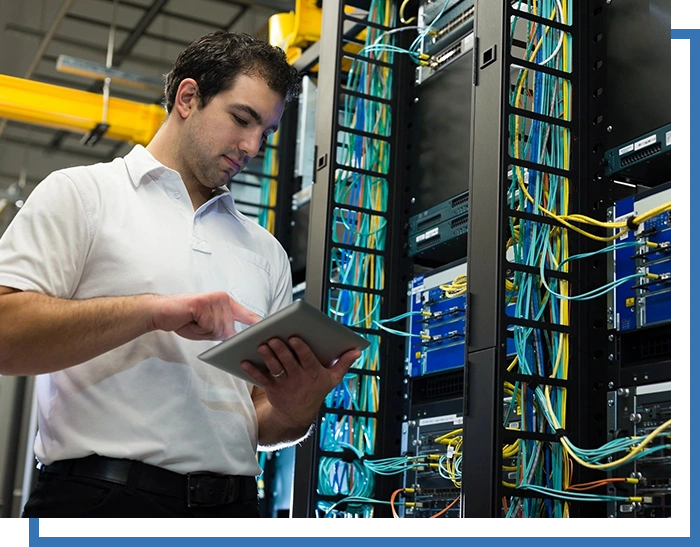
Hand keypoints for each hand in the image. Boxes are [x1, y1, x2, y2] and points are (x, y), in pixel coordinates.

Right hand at [149, 291, 261, 340]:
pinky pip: (208, 325)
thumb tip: (235, 337)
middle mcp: (222, 298)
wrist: (162, 312)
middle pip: (229, 329)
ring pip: (218, 329)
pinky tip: (190, 319)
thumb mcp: (208, 328)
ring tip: (193, 321)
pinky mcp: (204, 303)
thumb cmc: (184, 320)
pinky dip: (198, 328)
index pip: (246, 314)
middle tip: (197, 324)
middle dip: (212, 333)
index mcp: (225, 302)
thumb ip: (223, 331)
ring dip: (204, 330)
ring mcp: (214, 299)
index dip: (257, 322)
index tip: (269, 328)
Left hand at [240, 337, 361, 423]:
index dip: (300, 349)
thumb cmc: (315, 390)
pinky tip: (244, 361)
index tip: (295, 337)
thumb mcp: (332, 379)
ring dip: (267, 357)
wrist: (297, 415)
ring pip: (274, 368)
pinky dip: (252, 370)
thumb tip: (357, 350)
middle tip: (273, 338)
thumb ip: (343, 363)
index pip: (307, 359)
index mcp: (313, 372)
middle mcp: (298, 378)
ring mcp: (284, 384)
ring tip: (261, 345)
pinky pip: (260, 379)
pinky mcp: (271, 388)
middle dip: (280, 350)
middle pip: (288, 362)